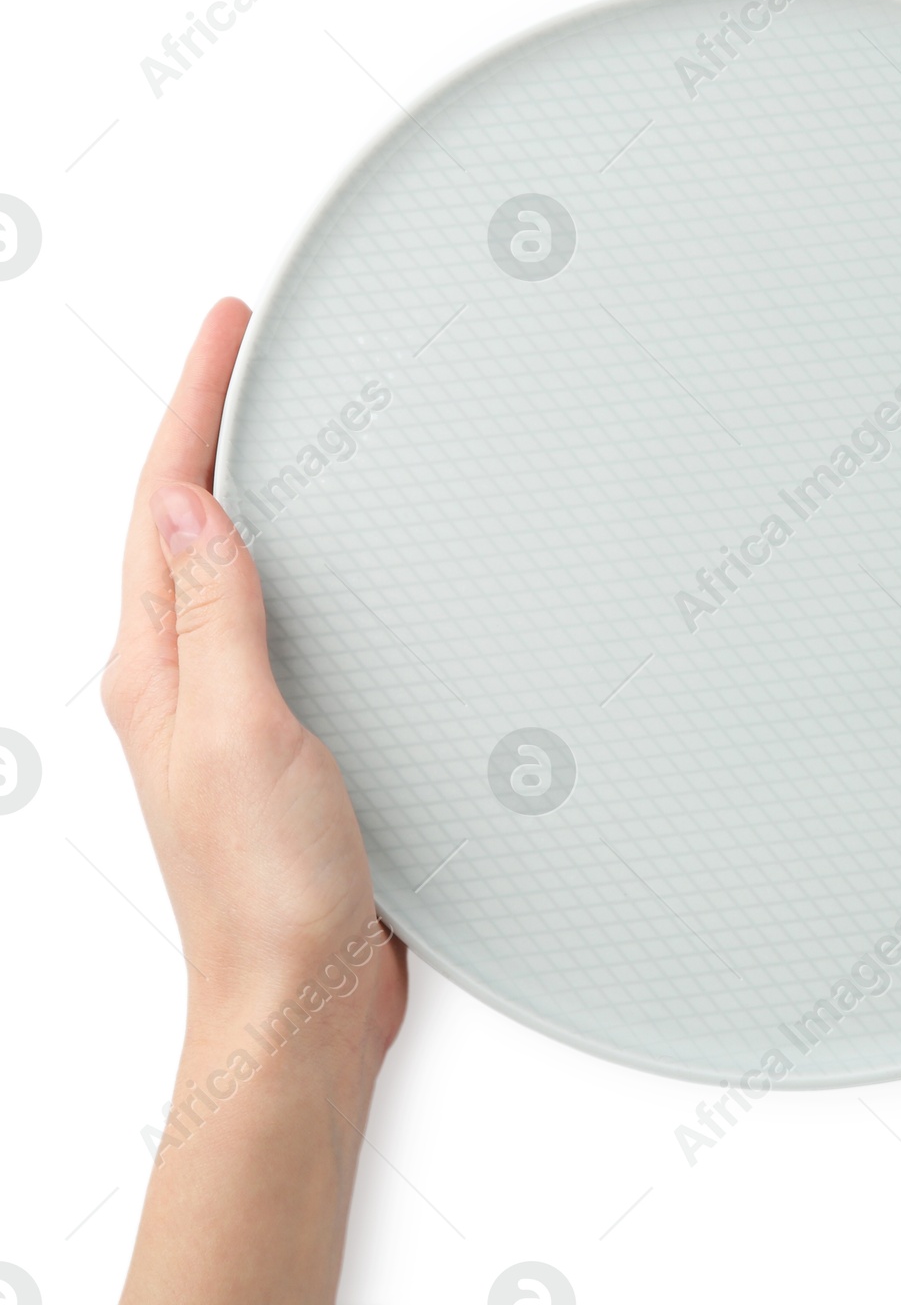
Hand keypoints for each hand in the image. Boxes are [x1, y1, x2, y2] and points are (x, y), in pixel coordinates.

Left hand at [104, 300, 404, 1303]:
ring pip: (228, 564)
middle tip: (244, 350)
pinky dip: (291, 562)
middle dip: (208, 422)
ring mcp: (229, 704)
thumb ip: (217, 617)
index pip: (167, 502)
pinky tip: (323, 559)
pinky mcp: (279, 732)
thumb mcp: (240, 733)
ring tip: (275, 420)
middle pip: (183, 519)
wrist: (301, 994)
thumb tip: (188, 505)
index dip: (195, 403)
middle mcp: (183, 677)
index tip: (228, 327)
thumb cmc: (267, 889)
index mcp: (158, 666)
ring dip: (246, 483)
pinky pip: (275, 618)